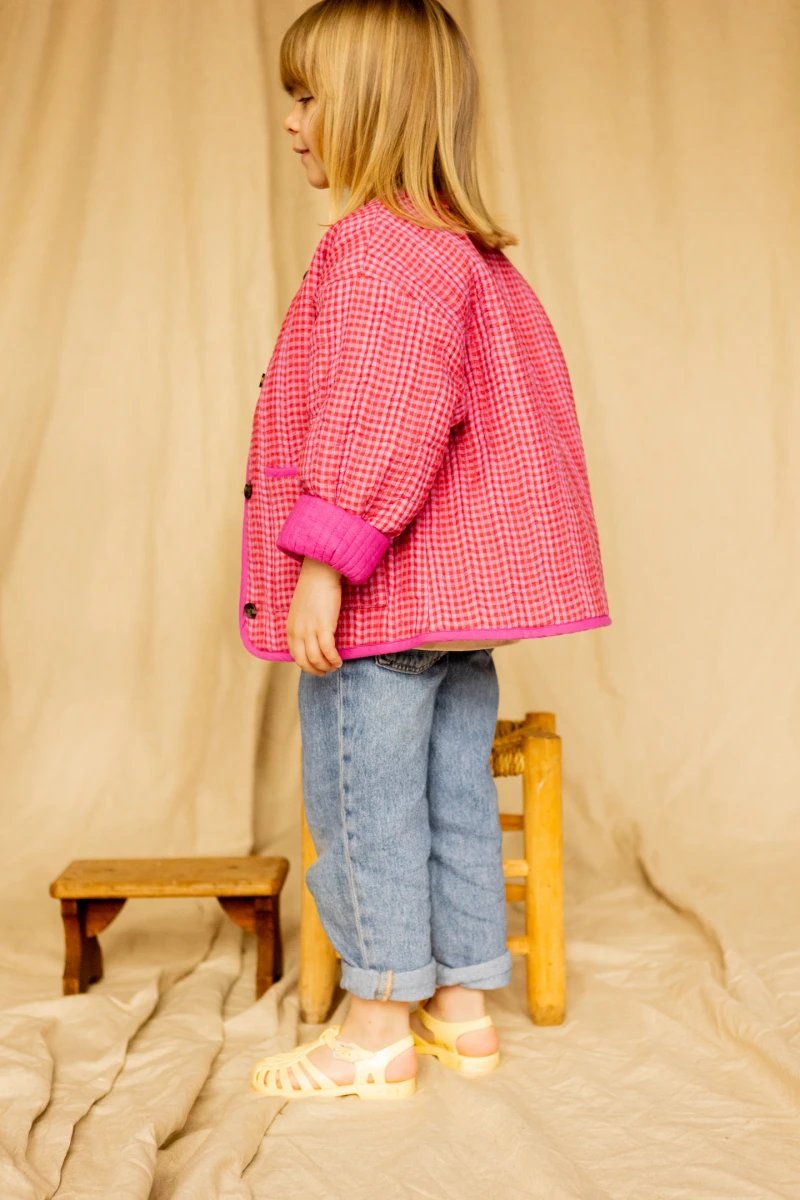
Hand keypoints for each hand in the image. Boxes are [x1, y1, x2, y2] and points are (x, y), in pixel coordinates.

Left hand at [286, 558, 343, 674]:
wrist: (319, 573)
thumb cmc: (313, 589)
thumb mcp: (300, 611)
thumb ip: (302, 625)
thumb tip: (311, 638)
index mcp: (291, 628)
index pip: (295, 655)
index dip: (306, 665)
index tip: (316, 667)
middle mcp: (298, 632)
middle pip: (303, 661)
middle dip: (315, 670)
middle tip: (325, 672)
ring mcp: (310, 630)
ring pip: (316, 658)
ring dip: (326, 667)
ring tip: (335, 666)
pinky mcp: (324, 626)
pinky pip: (328, 650)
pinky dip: (334, 659)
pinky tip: (339, 660)